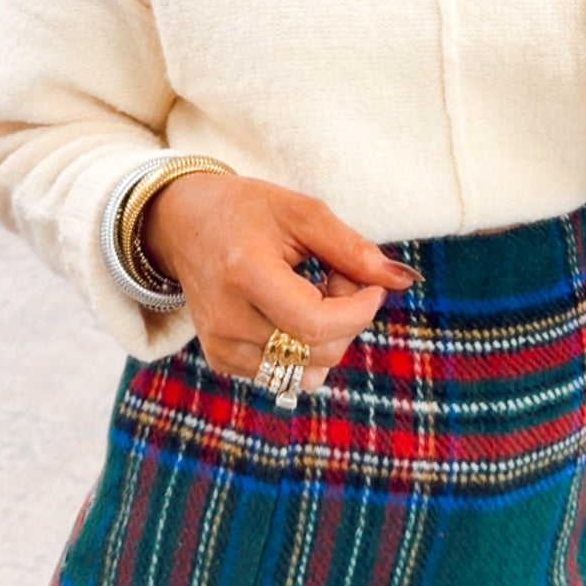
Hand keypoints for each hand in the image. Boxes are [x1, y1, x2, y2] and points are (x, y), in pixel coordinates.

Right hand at [142, 173, 420, 388]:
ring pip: (306, 371)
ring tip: (313, 293)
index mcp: (244, 274)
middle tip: (339, 277)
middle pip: (318, 351)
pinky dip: (304, 349)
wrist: (182, 223)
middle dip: (348, 319)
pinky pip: (285, 375)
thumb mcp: (302, 213)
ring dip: (328, 337)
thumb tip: (403, 280)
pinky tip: (292, 312)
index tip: (372, 284)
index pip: (316, 324)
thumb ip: (353, 248)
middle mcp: (226, 319)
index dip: (359, 311)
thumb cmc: (246, 210)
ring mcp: (220, 346)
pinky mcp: (221, 360)